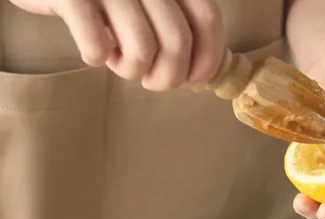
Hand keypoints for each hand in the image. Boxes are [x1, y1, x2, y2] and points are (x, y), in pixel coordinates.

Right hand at [10, 0, 224, 91]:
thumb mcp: (146, 0)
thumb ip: (176, 23)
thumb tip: (201, 74)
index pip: (207, 18)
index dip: (208, 58)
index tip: (196, 82)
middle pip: (177, 41)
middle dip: (169, 77)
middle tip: (152, 81)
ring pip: (142, 50)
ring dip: (131, 70)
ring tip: (118, 59)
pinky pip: (97, 47)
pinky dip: (96, 57)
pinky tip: (93, 47)